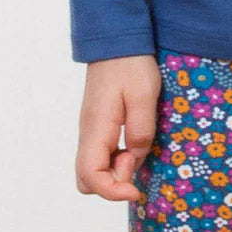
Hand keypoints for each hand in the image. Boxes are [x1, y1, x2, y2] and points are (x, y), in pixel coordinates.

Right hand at [75, 53, 161, 201]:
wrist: (117, 38)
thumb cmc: (131, 65)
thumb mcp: (144, 97)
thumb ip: (140, 132)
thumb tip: (134, 159)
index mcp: (96, 130)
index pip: (91, 178)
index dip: (113, 192)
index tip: (136, 189)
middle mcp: (88, 134)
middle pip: (86, 179)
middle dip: (112, 183)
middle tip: (135, 160)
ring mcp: (91, 129)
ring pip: (94, 167)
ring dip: (116, 169)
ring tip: (138, 146)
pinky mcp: (98, 123)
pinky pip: (101, 153)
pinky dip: (116, 158)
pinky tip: (135, 140)